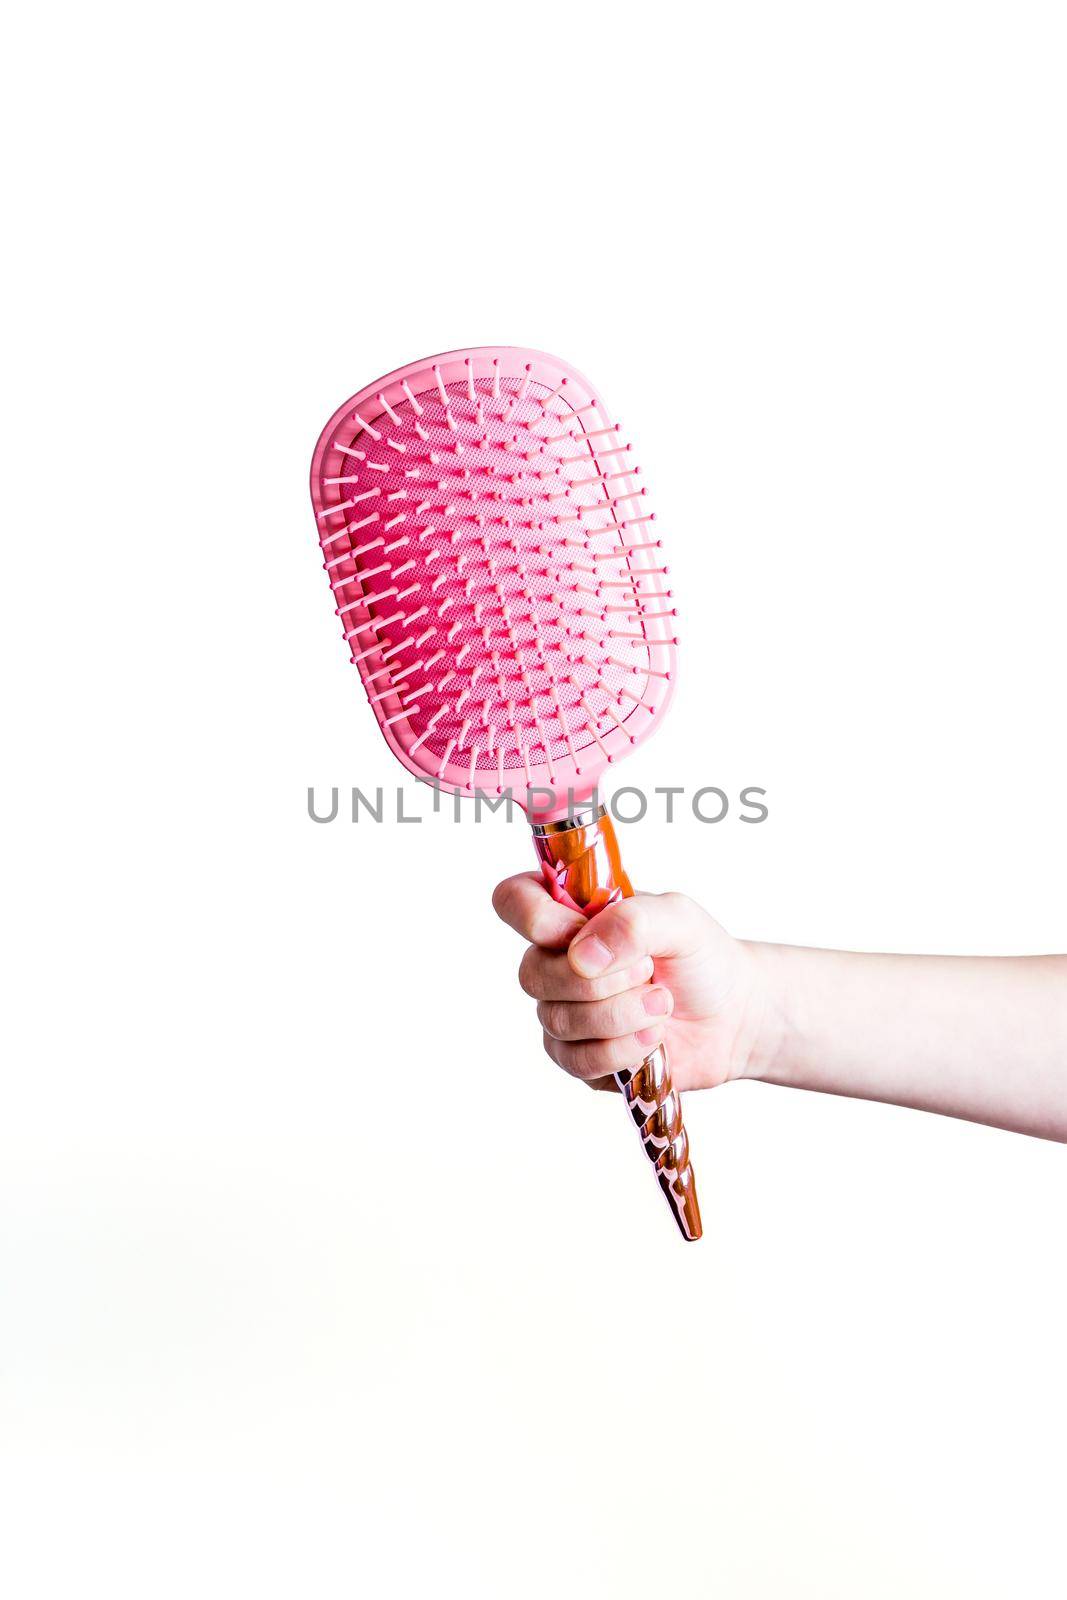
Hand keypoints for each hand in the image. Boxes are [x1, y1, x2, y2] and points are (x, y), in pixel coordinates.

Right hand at [491, 874, 774, 1091]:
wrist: (732, 1016)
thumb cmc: (701, 957)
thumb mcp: (679, 919)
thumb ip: (632, 920)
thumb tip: (582, 954)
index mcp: (570, 914)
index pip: (513, 901)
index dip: (533, 918)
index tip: (577, 930)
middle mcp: (556, 961)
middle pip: (533, 973)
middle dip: (602, 979)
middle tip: (650, 970)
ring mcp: (563, 1012)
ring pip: (559, 1021)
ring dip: (621, 1015)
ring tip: (662, 1004)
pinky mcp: (578, 1058)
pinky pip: (578, 1060)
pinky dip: (624, 1049)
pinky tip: (654, 1037)